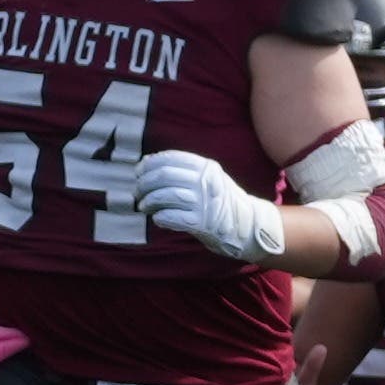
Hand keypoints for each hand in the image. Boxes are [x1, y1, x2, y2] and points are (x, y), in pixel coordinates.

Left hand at [136, 149, 289, 266]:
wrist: (247, 225)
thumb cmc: (222, 200)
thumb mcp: (209, 177)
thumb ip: (184, 170)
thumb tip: (147, 163)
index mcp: (205, 167)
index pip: (170, 158)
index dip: (149, 164)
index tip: (138, 172)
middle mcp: (204, 181)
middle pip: (163, 176)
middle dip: (144, 183)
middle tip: (137, 192)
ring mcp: (203, 202)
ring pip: (164, 196)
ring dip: (148, 201)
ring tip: (144, 206)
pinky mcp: (201, 223)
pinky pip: (171, 217)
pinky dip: (159, 217)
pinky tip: (157, 218)